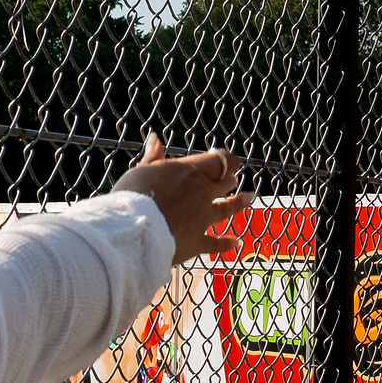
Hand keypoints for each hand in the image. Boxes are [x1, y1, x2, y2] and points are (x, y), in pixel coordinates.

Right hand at [115, 136, 246, 266]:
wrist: (134, 232)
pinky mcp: (197, 242)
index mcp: (190, 172)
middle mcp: (202, 193)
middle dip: (228, 179)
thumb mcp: (141, 171)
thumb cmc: (133, 196)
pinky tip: (236, 243)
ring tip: (248, 199)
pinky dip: (226, 244)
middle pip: (225, 182)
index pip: (219, 160)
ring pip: (227, 209)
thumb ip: (153, 157)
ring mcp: (202, 218)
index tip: (223, 159)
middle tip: (230, 180)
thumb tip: (156, 138)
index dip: (224, 159)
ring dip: (237, 203)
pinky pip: (216, 244)